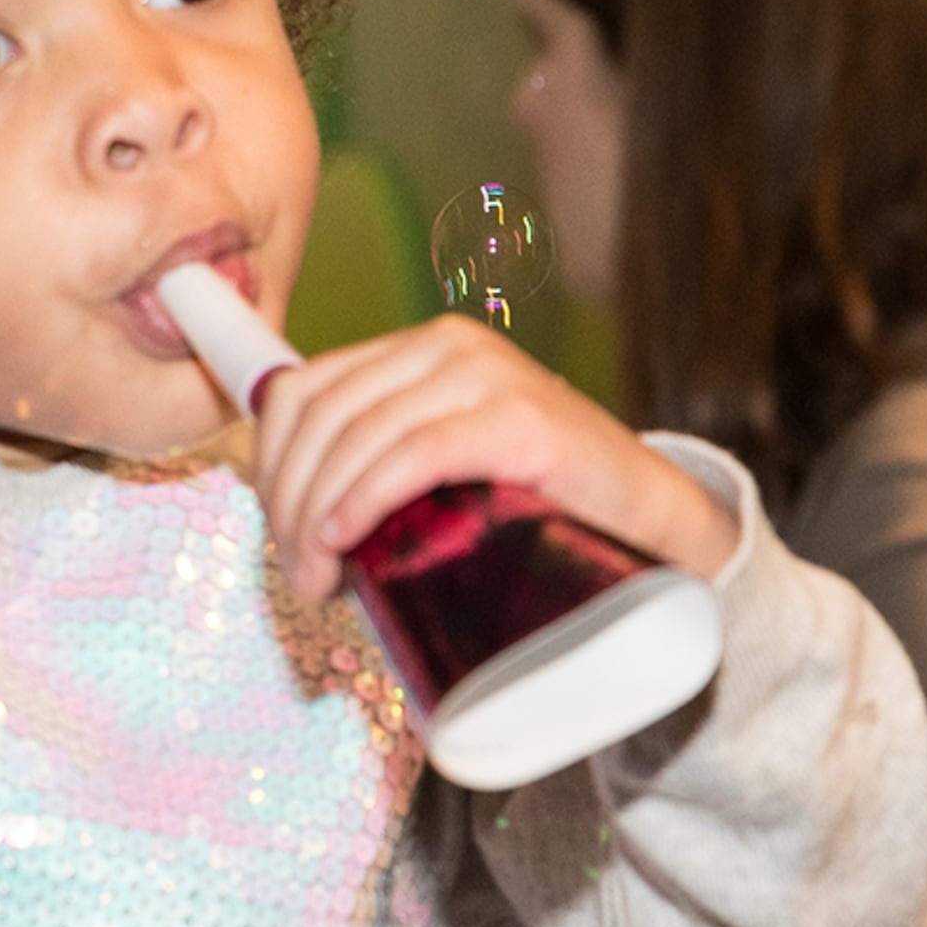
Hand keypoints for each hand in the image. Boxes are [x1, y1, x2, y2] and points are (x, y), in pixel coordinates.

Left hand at [252, 315, 743, 599]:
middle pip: (322, 415)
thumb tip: (293, 517)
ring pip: (358, 436)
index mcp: (421, 350)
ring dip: (317, 515)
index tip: (279, 534)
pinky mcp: (521, 420)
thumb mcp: (449, 469)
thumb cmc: (542, 506)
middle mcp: (448, 346)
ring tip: (320, 579)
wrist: (656, 521)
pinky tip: (344, 541)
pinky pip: (415, 454)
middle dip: (290, 501)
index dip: (271, 463)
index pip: (305, 389)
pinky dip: (365, 499)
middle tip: (302, 575)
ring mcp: (487, 376)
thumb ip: (385, 466)